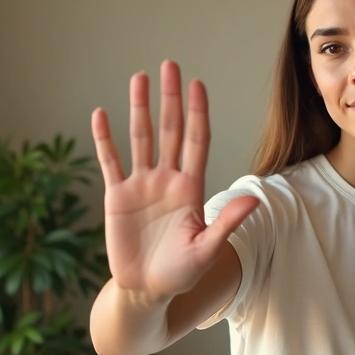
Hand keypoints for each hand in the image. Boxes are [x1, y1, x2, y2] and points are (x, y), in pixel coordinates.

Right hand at [91, 60, 258, 300]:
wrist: (147, 290)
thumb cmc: (181, 273)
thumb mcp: (207, 250)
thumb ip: (227, 223)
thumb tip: (254, 200)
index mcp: (191, 188)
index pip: (196, 141)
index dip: (197, 113)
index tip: (198, 85)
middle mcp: (167, 179)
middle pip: (169, 130)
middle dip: (170, 98)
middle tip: (170, 65)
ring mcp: (141, 184)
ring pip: (140, 137)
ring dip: (139, 108)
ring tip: (139, 78)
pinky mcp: (117, 196)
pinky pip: (110, 161)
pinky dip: (104, 138)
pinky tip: (100, 114)